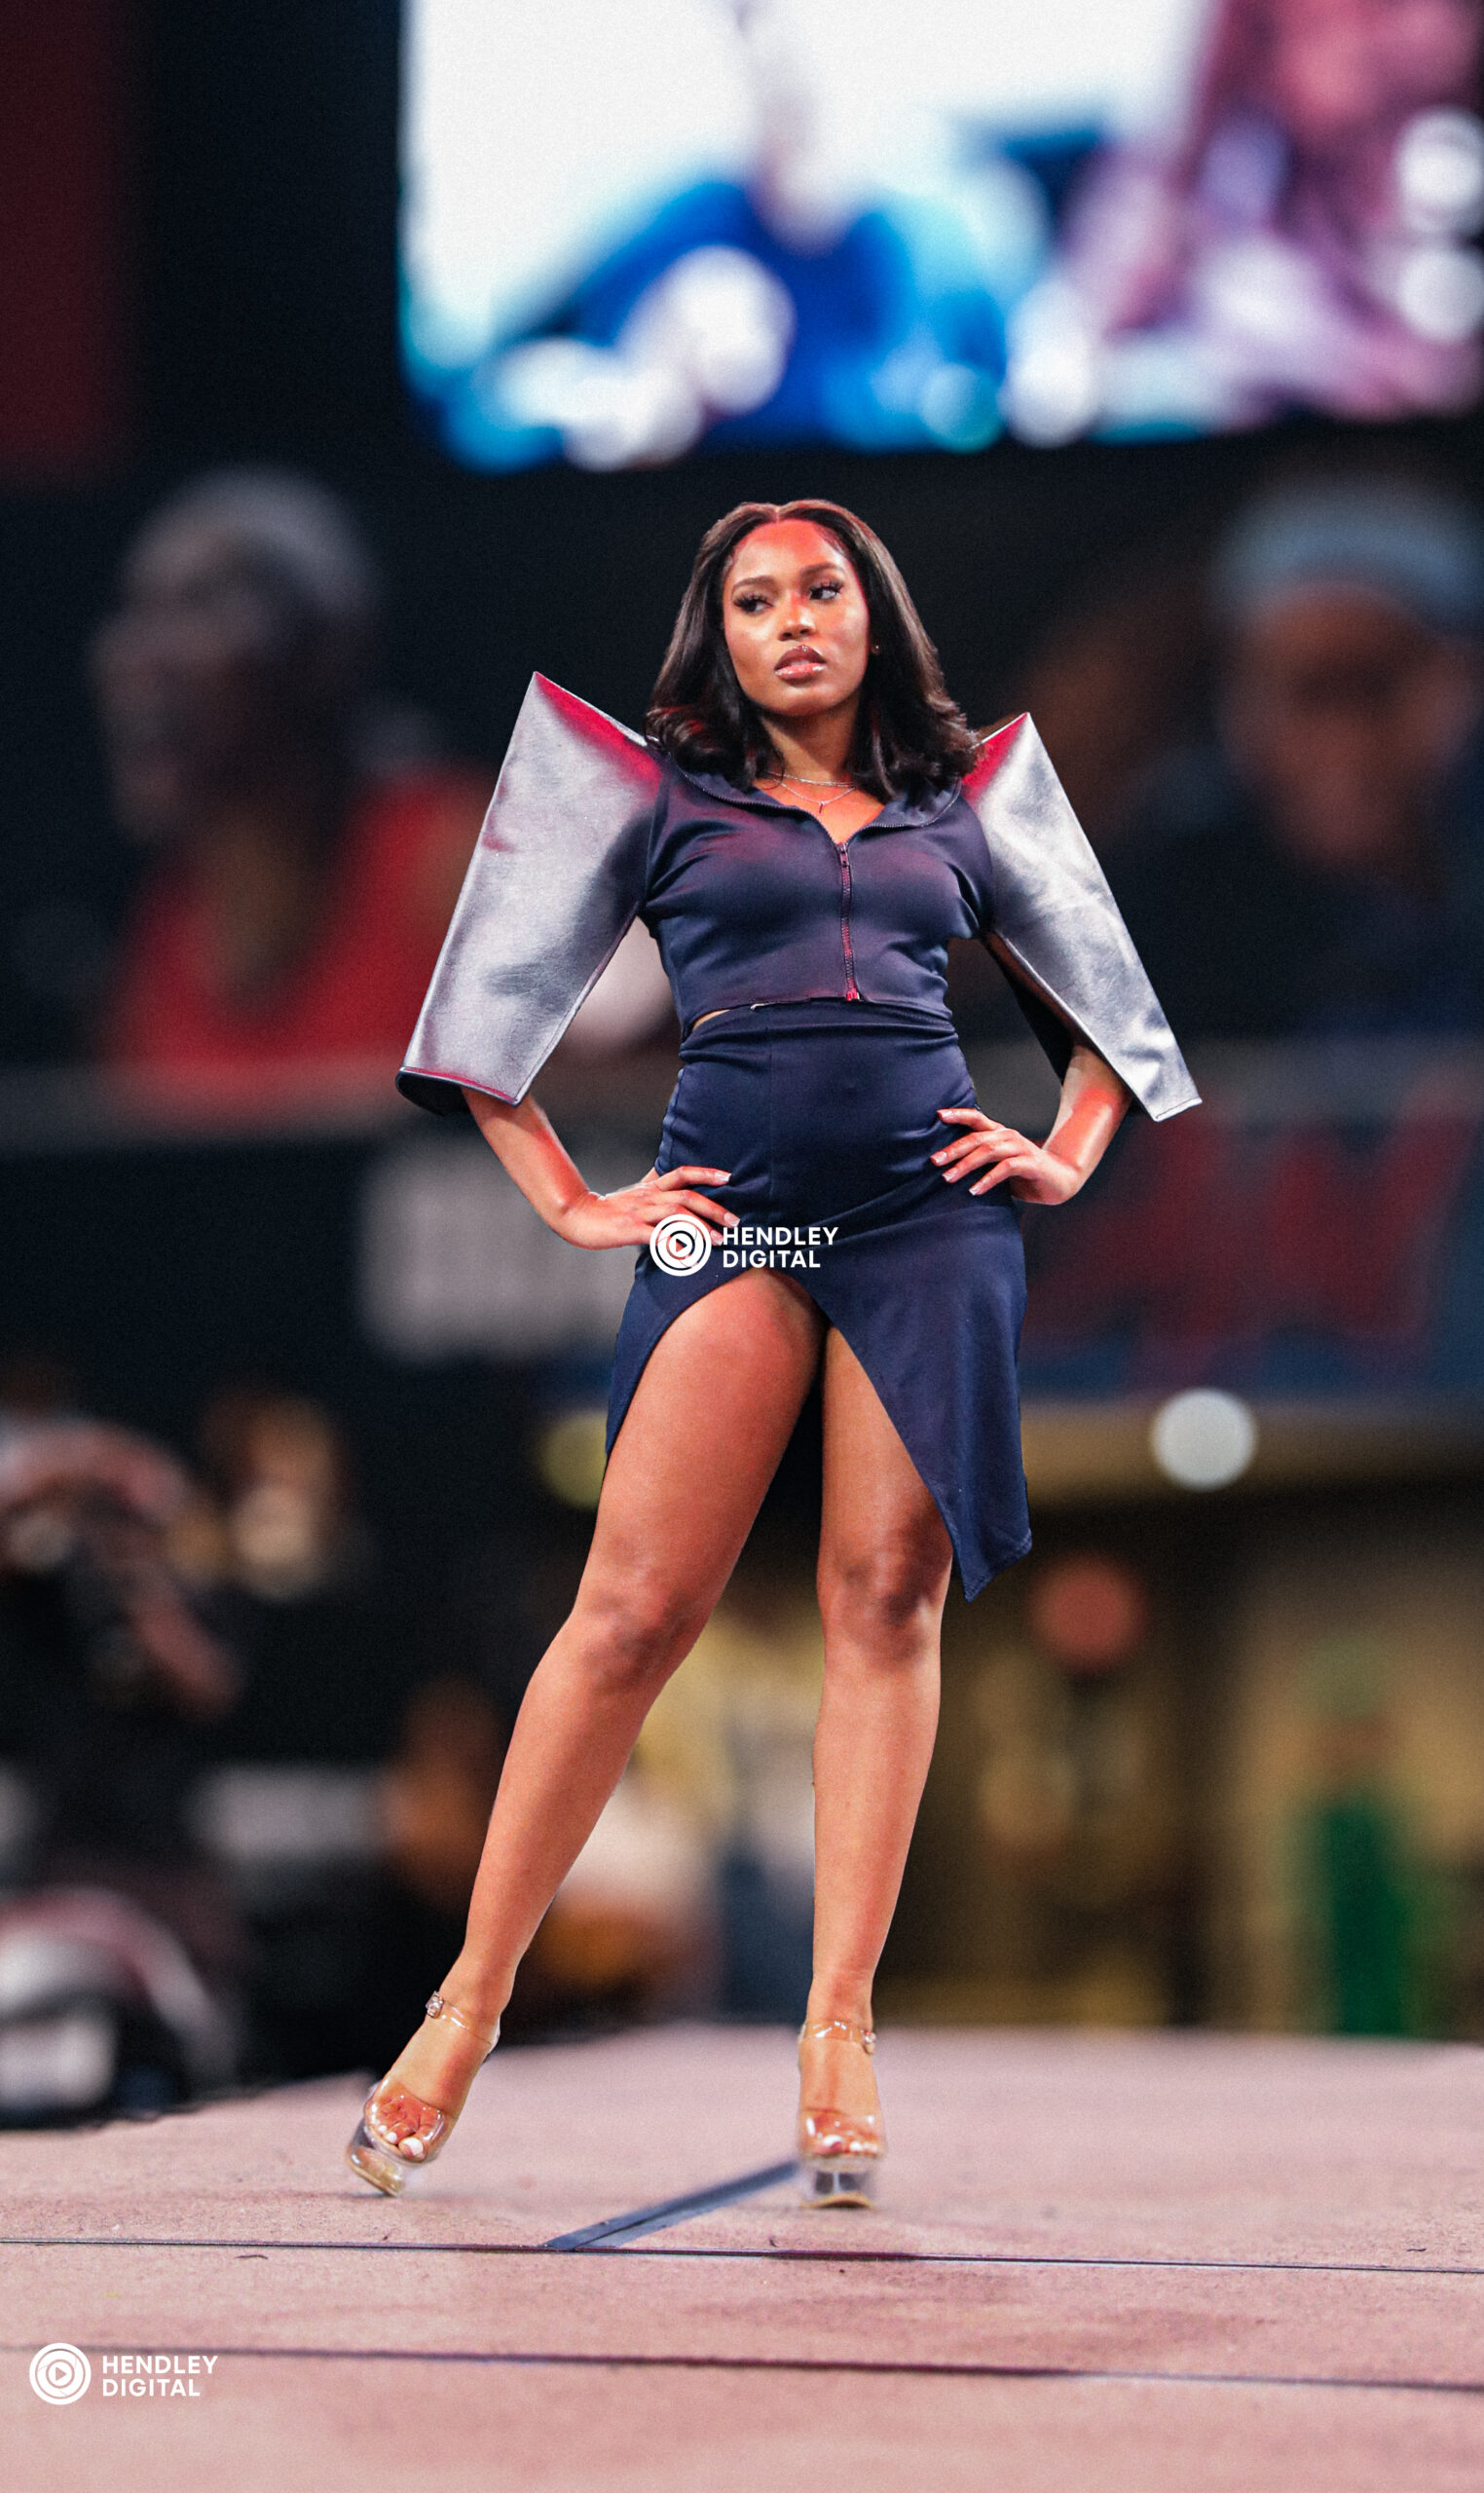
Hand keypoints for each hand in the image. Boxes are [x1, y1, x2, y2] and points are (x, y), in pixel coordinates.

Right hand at [549, 1163, 738, 1249]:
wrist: (577, 1215)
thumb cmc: (608, 1208)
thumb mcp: (634, 1193)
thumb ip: (653, 1185)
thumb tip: (670, 1176)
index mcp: (651, 1188)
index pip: (682, 1173)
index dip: (706, 1172)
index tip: (729, 1177)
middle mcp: (649, 1197)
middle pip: (686, 1196)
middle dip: (713, 1208)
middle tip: (734, 1221)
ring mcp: (640, 1212)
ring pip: (675, 1213)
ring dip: (700, 1226)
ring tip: (718, 1240)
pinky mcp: (630, 1229)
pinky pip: (657, 1236)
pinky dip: (675, 1246)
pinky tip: (688, 1257)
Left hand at [930, 1106, 1086, 1204]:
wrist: (1060, 1181)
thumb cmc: (1025, 1175)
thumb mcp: (998, 1167)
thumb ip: (980, 1165)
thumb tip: (948, 1172)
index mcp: (1000, 1134)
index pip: (977, 1119)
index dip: (958, 1114)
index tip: (938, 1115)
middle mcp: (1009, 1137)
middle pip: (977, 1137)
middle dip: (953, 1149)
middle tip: (934, 1161)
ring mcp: (1020, 1148)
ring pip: (988, 1151)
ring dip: (966, 1164)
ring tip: (948, 1178)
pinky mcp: (1030, 1163)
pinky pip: (1005, 1168)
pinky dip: (988, 1179)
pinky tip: (974, 1190)